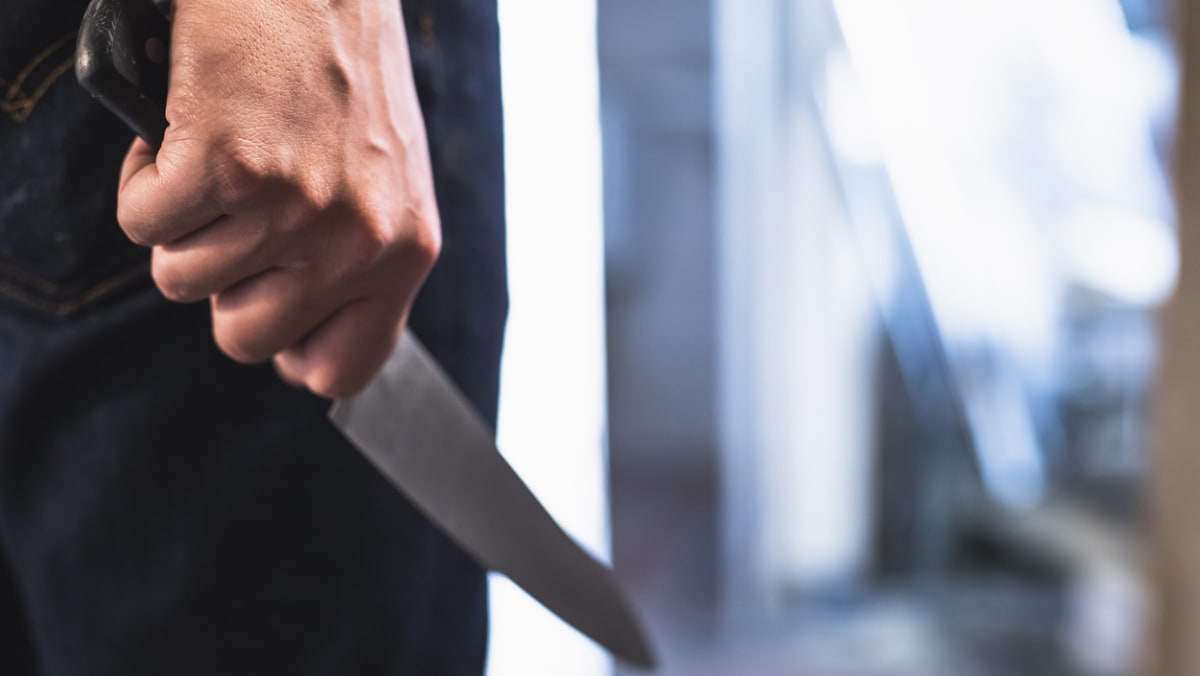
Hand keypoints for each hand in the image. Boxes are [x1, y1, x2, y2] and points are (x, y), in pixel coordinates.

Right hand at [116, 0, 439, 398]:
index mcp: (406, 251)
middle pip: (244, 339)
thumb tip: (299, 332)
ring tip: (219, 159)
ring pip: (182, 281)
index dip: (292, 355)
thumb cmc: (345, 72)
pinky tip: (185, 134)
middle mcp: (356, 242)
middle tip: (236, 220)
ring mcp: (291, 208)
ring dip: (183, 224)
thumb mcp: (384, 181)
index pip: (344, 368)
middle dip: (223, 285)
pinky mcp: (224, 167)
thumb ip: (356, 258)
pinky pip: (144, 225)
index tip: (273, 321)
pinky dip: (146, 180)